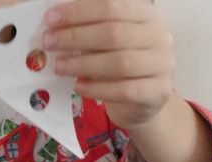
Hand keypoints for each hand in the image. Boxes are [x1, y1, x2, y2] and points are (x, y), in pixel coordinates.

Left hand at [43, 0, 175, 129]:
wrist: (143, 102)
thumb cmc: (120, 68)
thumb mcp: (109, 42)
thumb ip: (90, 30)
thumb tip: (55, 25)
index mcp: (147, 14)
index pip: (111, 6)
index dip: (78, 12)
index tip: (50, 20)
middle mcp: (159, 36)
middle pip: (113, 33)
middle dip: (76, 37)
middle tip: (49, 43)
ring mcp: (162, 65)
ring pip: (119, 62)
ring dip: (83, 64)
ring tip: (59, 66)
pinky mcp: (158, 92)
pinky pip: (124, 90)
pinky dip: (98, 88)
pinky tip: (78, 87)